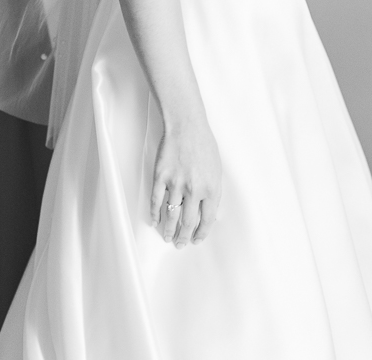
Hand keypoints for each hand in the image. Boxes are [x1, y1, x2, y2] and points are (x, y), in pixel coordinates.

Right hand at [150, 115, 221, 248]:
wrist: (187, 126)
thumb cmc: (204, 145)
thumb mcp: (217, 170)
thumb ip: (213, 192)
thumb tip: (210, 213)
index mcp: (211, 189)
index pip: (207, 221)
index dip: (201, 234)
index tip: (197, 240)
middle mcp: (194, 190)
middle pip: (188, 222)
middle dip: (184, 237)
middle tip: (180, 244)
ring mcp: (176, 184)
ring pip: (171, 215)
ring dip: (169, 230)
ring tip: (167, 238)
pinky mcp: (160, 177)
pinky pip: (156, 201)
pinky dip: (155, 214)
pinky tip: (155, 221)